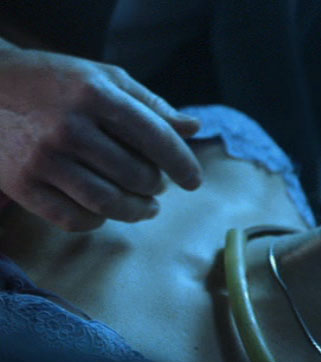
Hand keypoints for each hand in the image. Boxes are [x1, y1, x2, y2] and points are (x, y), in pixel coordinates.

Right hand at [0, 45, 201, 230]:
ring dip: (136, 211)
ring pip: (107, 201)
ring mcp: (42, 158)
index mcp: (95, 94)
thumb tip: (194, 128)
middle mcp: (69, 126)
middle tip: (158, 186)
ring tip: (146, 207)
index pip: (154, 136)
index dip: (181, 163)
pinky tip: (107, 212)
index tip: (194, 181)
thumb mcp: (103, 78)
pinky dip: (98, 221)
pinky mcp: (21, 184)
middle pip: (134, 174)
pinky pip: (72, 218)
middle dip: (156, 186)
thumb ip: (150, 104)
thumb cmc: (55, 82)